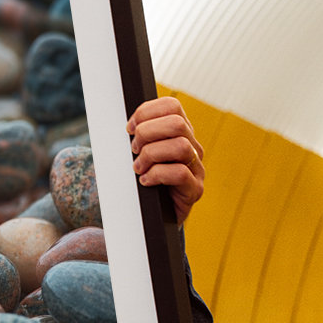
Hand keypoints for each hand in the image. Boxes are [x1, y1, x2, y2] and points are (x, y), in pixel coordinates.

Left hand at [127, 97, 204, 223]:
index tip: (129, 128)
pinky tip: (145, 181)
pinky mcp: (195, 189)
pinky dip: (157, 175)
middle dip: (147, 133)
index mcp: (180, 132)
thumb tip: (126, 125)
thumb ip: (137, 136)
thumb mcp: (138, 153)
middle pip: (177, 123)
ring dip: (151, 155)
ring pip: (181, 146)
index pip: (171, 106)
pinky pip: (180, 173)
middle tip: (133, 150)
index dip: (146, 112)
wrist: (153, 216)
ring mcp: (197, 168)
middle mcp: (192, 147)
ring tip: (138, 168)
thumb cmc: (143, 180)